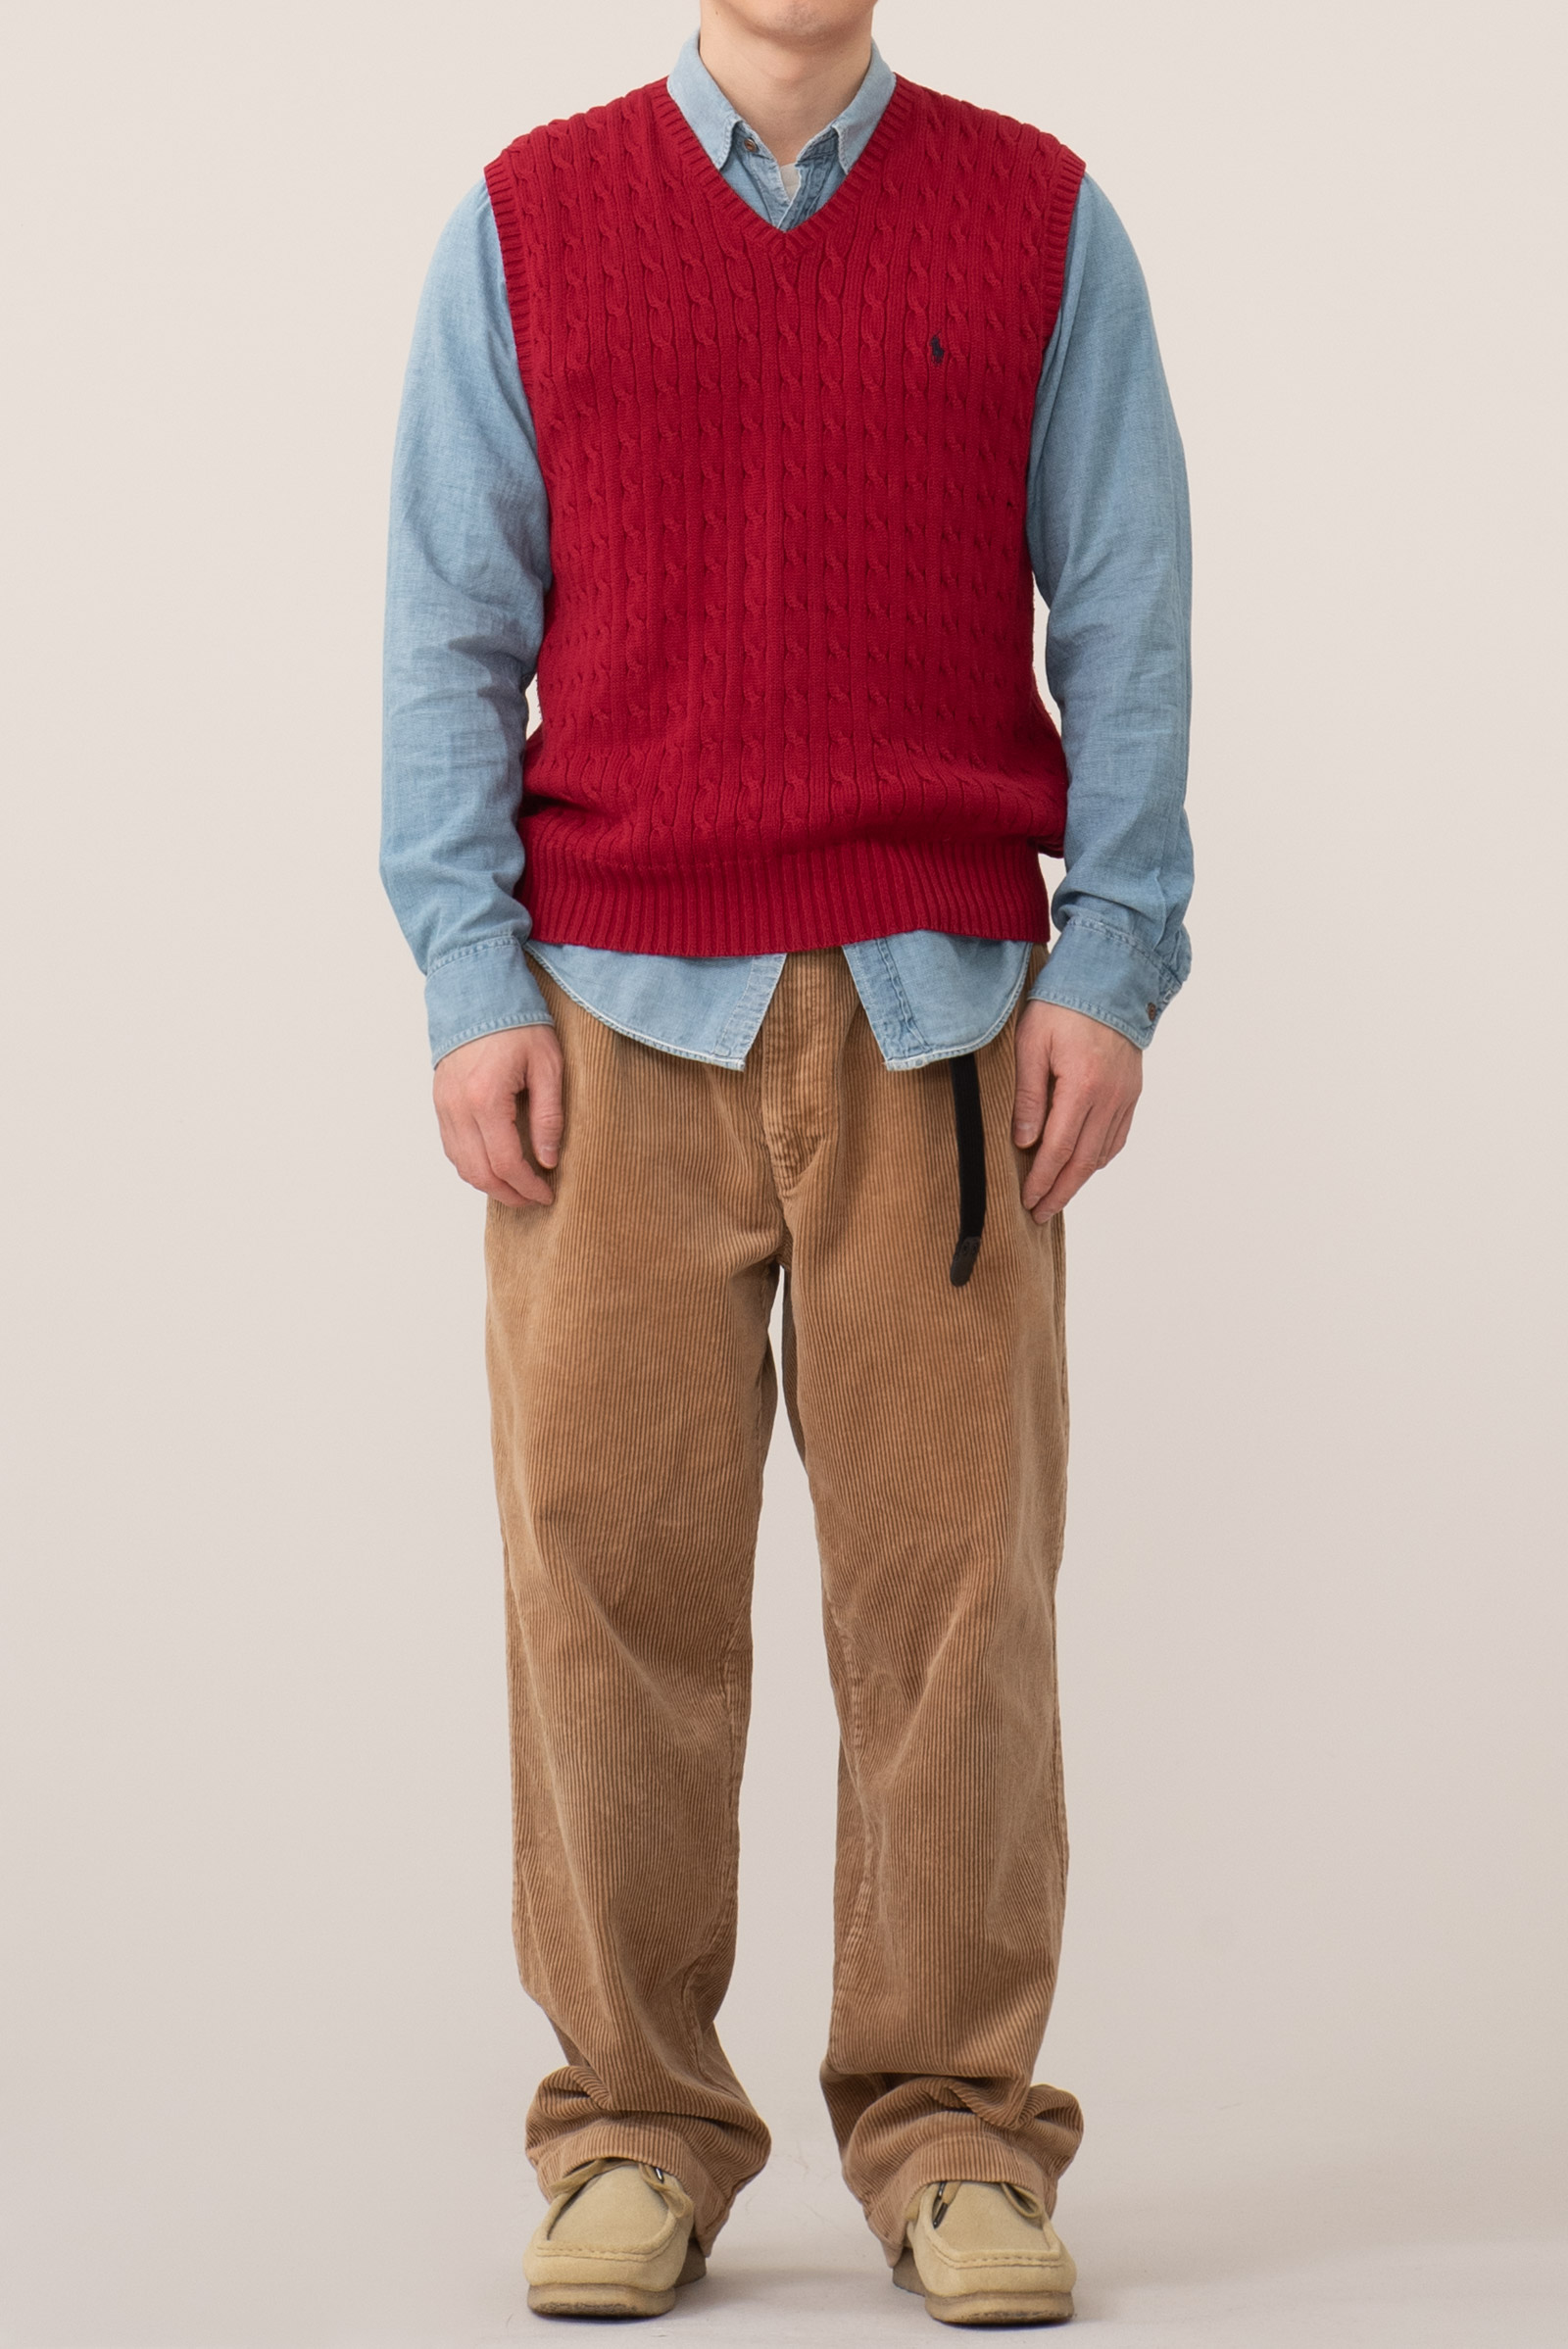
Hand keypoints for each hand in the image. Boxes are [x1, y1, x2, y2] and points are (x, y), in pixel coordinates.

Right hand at [433, 1025, 562, 1206]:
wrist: (478, 992)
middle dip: (509, 1193)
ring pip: (461, 1165)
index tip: (547, 1194)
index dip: (528, 1186)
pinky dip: (472, 1165)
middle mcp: (458, 1107)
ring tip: (517, 1187)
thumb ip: (549, 1116)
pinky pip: (451, 1147)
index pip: (507, 1163)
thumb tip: (548, 1159)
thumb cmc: (518, 1023)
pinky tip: (494, 1165)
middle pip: (480, 1173)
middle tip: (534, 1198)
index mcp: (486, 1099)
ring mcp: (444, 1105)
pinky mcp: (440, 1102)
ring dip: (489, 1184)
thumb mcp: (547, 1066)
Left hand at [1013, 1000, 1142, 1220]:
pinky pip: (1118, 1135)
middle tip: (1040, 1213)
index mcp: (1082, 1085)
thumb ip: (1028, 1095)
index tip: (1028, 1201)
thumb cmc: (1064, 1004)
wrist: (1111, 977)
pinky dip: (1100, 1157)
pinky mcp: (1132, 1090)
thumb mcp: (1031, 1044)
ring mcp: (1125, 1095)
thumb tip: (1023, 1142)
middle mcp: (1110, 1096)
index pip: (1059, 1148)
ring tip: (1058, 1195)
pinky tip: (1084, 1166)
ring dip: (1080, 1179)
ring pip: (1104, 1152)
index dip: (1042, 1179)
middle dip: (1061, 1191)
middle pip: (1084, 1160)